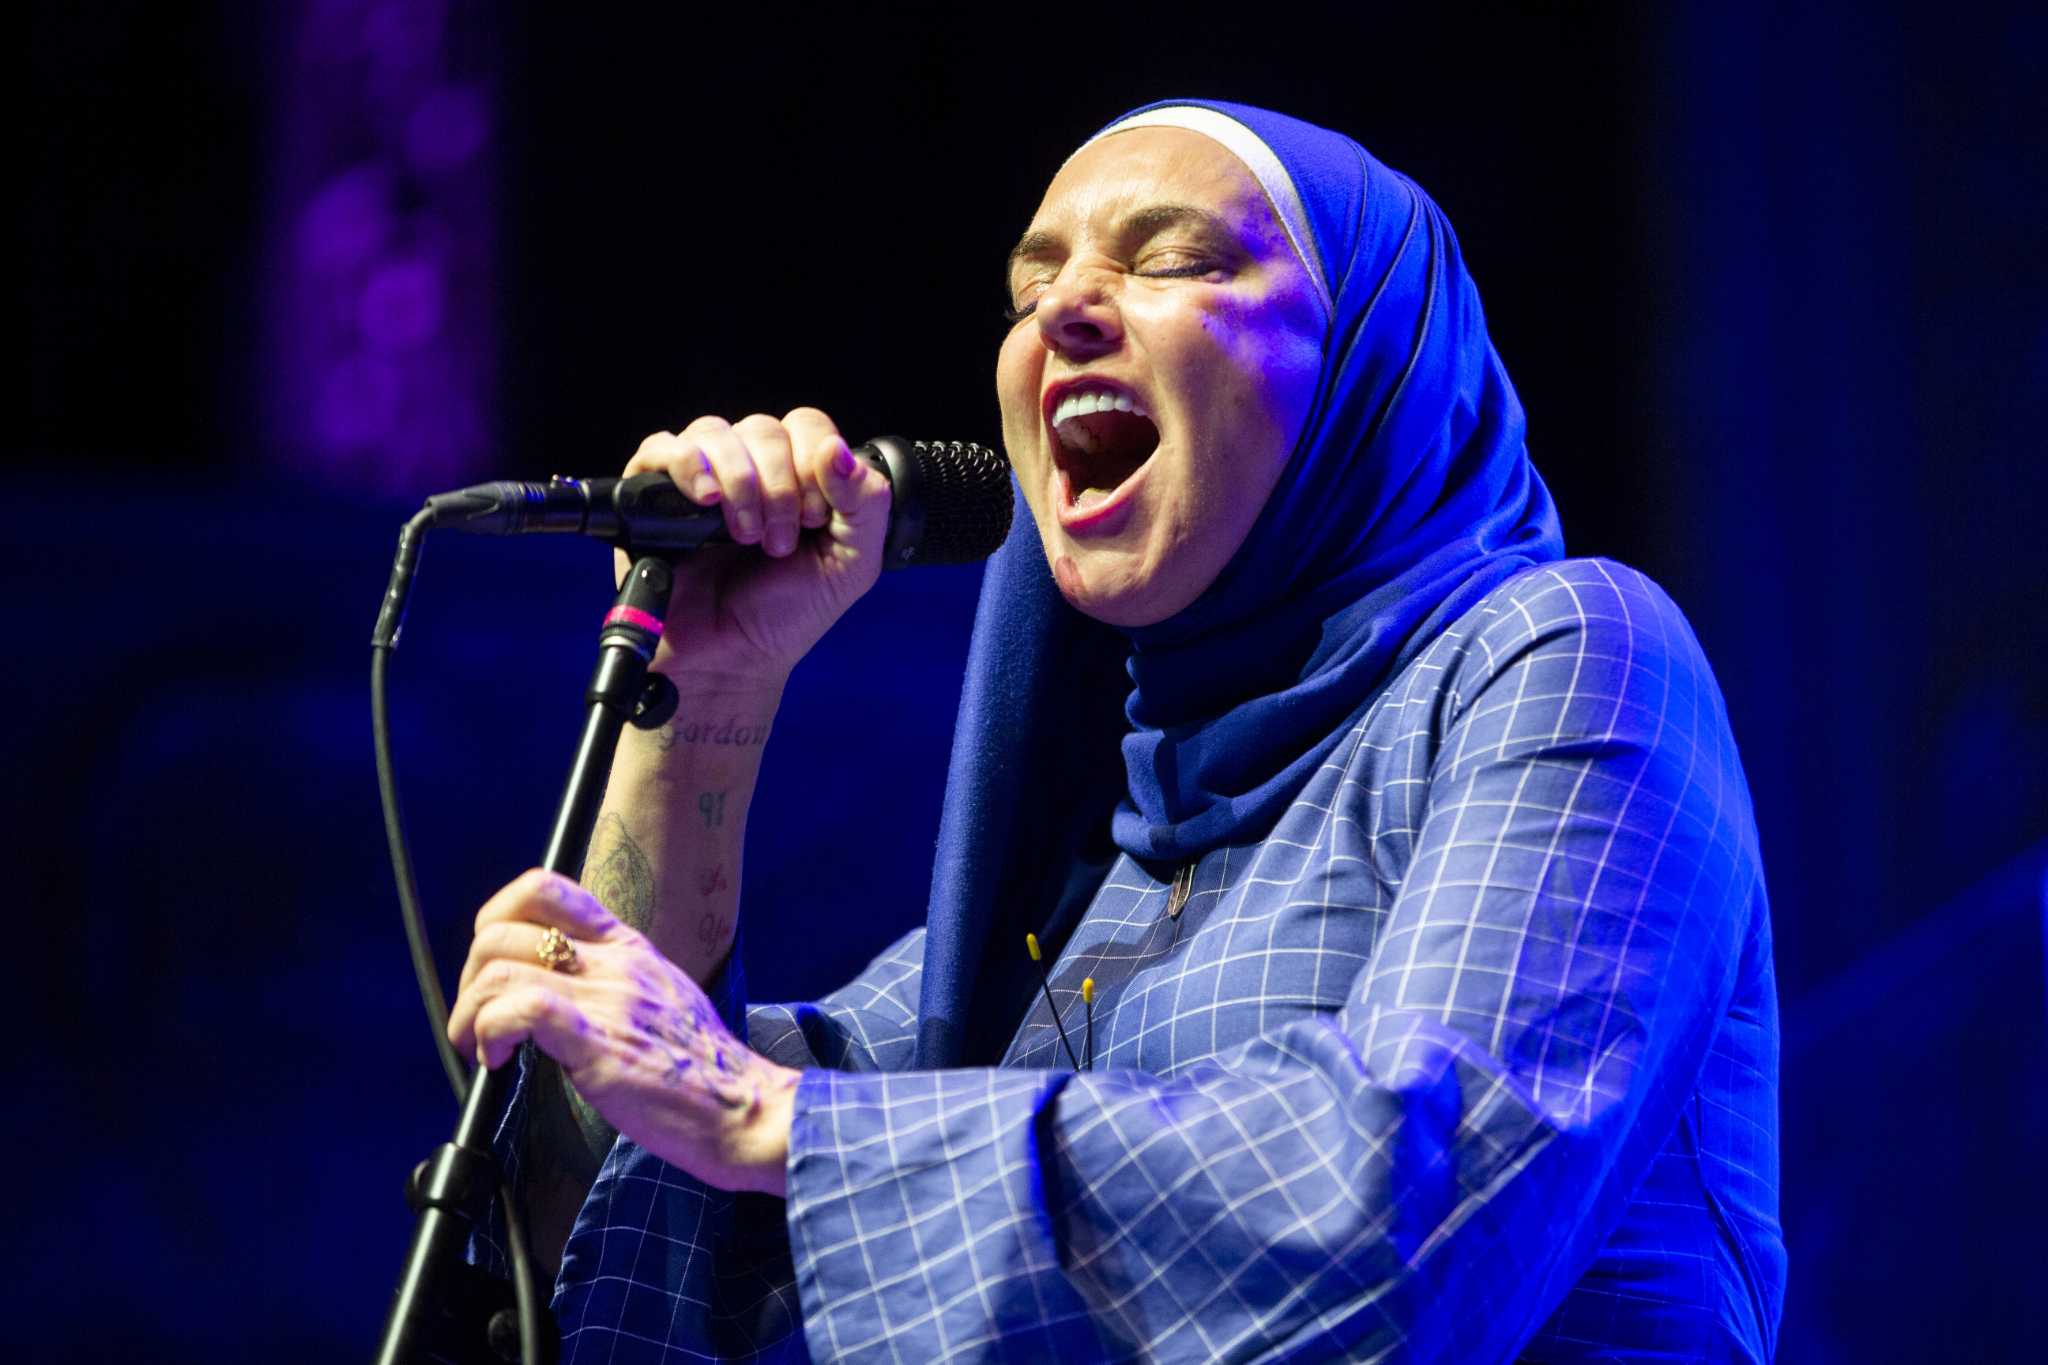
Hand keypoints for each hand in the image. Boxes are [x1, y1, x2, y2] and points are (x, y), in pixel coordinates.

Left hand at [447, 868, 798, 1195]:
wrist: (745, 1109)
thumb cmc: (700, 1071)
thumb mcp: (660, 1001)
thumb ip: (611, 986)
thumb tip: (552, 998)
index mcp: (628, 947)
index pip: (545, 889)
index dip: (496, 917)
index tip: (491, 966)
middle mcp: (615, 962)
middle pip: (502, 930)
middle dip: (470, 979)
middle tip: (478, 1023)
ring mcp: (607, 999)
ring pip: (498, 970)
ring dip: (470, 1013)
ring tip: (482, 1047)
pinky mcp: (598, 1043)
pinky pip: (518, 1011)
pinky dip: (489, 1033)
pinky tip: (499, 1061)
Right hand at [622, 408, 889, 692]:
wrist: (731, 660)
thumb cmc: (788, 613)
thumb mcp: (852, 563)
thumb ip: (865, 503)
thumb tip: (836, 450)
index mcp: (797, 476)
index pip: (807, 426)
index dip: (814, 462)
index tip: (815, 518)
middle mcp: (748, 469)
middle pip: (763, 429)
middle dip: (779, 487)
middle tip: (779, 543)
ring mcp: (700, 479)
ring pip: (715, 432)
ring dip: (739, 482)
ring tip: (744, 536)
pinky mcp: (653, 495)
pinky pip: (661, 448)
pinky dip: (687, 465)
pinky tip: (705, 500)